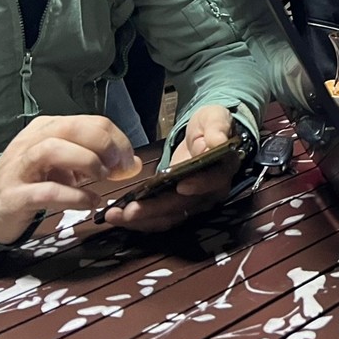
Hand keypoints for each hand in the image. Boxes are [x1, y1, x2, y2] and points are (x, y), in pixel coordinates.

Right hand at [0, 115, 140, 244]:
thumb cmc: (32, 180)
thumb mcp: (66, 165)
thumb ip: (97, 159)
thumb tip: (132, 164)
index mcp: (49, 127)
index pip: (91, 122)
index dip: (117, 140)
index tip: (128, 162)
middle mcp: (32, 141)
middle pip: (72, 128)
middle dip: (103, 144)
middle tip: (118, 166)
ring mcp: (19, 167)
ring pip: (53, 149)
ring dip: (86, 162)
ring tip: (102, 179)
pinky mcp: (13, 196)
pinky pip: (45, 191)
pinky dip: (74, 196)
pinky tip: (90, 202)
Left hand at [101, 105, 240, 232]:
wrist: (205, 135)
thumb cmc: (210, 125)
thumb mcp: (215, 118)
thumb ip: (216, 129)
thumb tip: (216, 142)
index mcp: (222, 171)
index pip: (212, 182)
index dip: (198, 185)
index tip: (180, 185)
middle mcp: (210, 193)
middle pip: (184, 206)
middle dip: (155, 209)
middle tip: (129, 210)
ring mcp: (193, 203)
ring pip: (169, 217)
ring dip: (142, 219)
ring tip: (116, 215)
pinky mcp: (177, 206)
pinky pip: (159, 218)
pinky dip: (139, 220)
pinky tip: (119, 216)